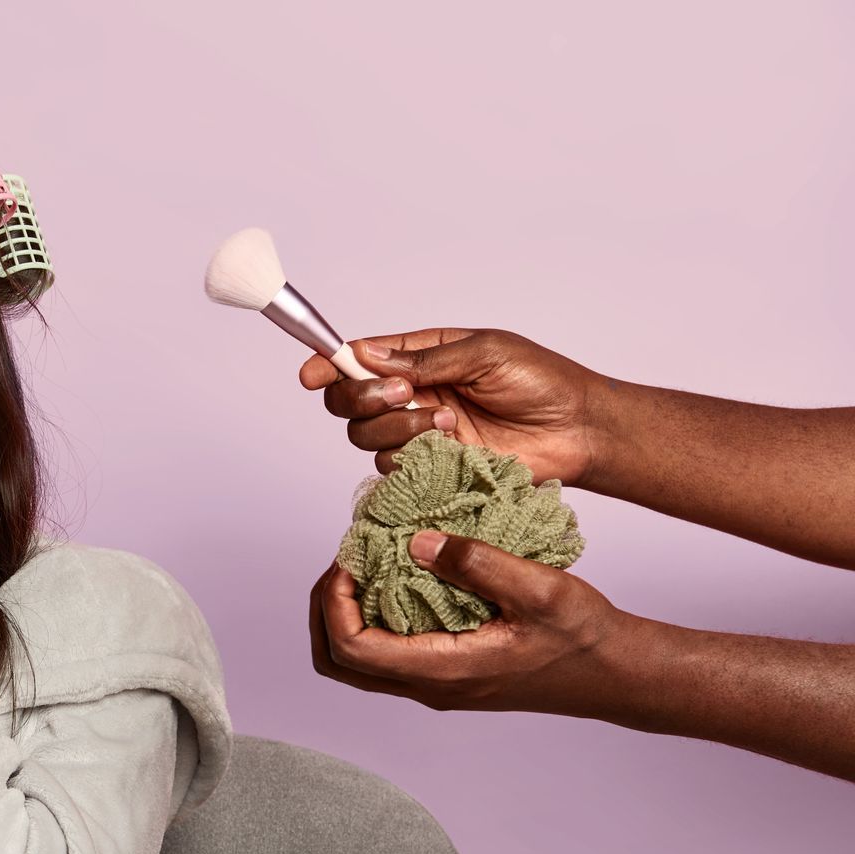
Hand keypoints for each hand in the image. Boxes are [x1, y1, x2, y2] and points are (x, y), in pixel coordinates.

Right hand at [299, 329, 600, 485]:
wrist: (576, 431)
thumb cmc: (542, 381)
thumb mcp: (484, 352)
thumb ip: (423, 358)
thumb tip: (366, 355)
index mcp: (419, 357)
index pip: (357, 359)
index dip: (327, 364)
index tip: (312, 374)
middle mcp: (410, 394)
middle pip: (347, 400)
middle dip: (364, 397)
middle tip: (405, 394)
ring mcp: (417, 432)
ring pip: (364, 435)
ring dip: (398, 426)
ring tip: (447, 420)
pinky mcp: (429, 467)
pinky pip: (391, 467)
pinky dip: (411, 455)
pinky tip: (450, 444)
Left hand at [309, 531, 632, 715]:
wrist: (615, 674)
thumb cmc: (584, 636)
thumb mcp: (539, 589)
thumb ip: (477, 564)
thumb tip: (416, 543)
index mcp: (443, 671)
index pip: (351, 648)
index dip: (334, 602)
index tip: (350, 558)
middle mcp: (431, 686)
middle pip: (338, 663)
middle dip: (326, 611)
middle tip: (346, 563)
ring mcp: (437, 685)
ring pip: (359, 664)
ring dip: (346, 616)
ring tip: (366, 567)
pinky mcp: (447, 675)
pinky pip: (387, 656)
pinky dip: (374, 619)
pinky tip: (398, 579)